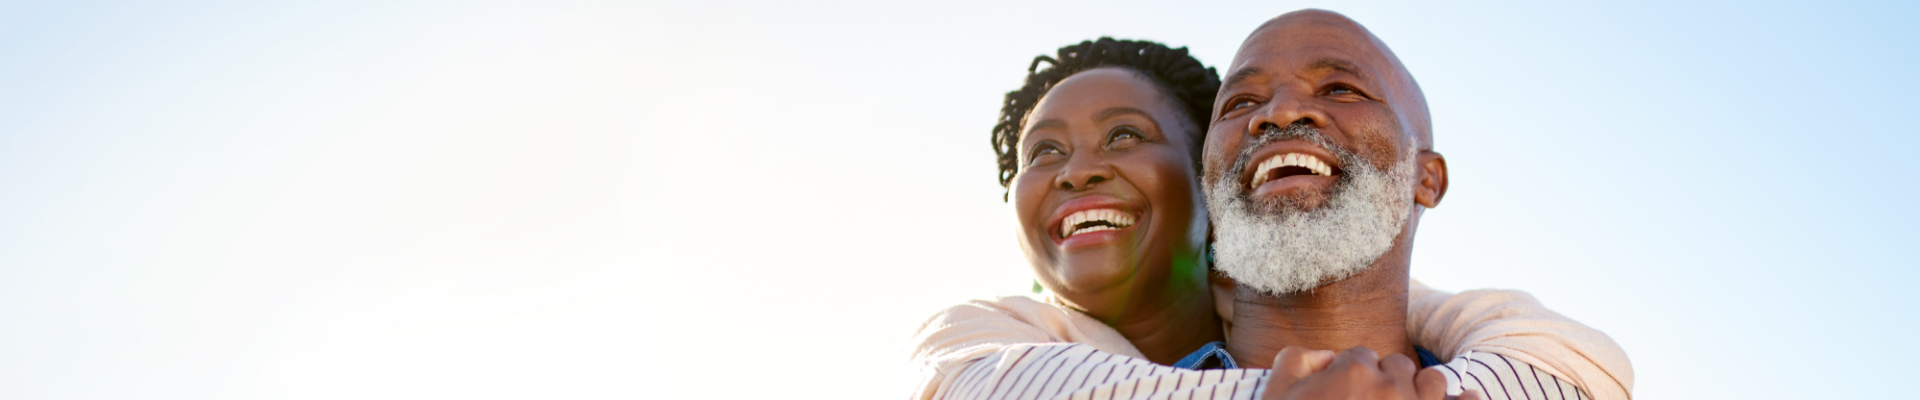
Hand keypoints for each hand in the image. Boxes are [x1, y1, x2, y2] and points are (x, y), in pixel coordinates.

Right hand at [1260, 346, 1451, 399]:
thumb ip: (1296, 360)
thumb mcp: (1276, 395)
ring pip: (1433, 381)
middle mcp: (1391, 387)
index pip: (1360, 357)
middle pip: (1398, 366)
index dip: (1352, 376)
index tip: (1345, 396)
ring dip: (1420, 390)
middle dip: (1386, 382)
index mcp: (1353, 372)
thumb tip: (1327, 355)